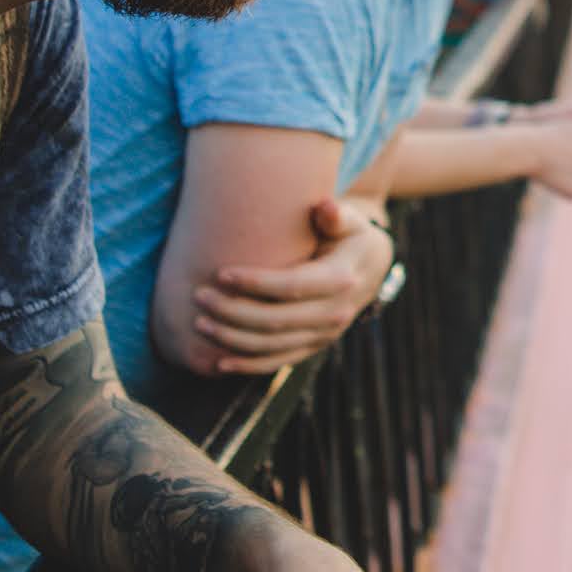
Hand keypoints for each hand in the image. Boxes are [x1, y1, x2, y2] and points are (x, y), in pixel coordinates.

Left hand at [192, 200, 394, 373]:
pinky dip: (248, 365)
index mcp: (341, 280)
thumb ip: (336, 214)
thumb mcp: (349, 220)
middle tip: (199, 296)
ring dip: (233, 338)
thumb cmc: (349, 234)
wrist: (371, 266)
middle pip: (277, 320)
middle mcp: (335, 313)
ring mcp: (325, 335)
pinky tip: (218, 363)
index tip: (221, 273)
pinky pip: (278, 362)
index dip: (255, 282)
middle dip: (233, 312)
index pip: (292, 286)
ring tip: (200, 323)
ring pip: (273, 346)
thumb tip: (325, 206)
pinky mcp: (314, 347)